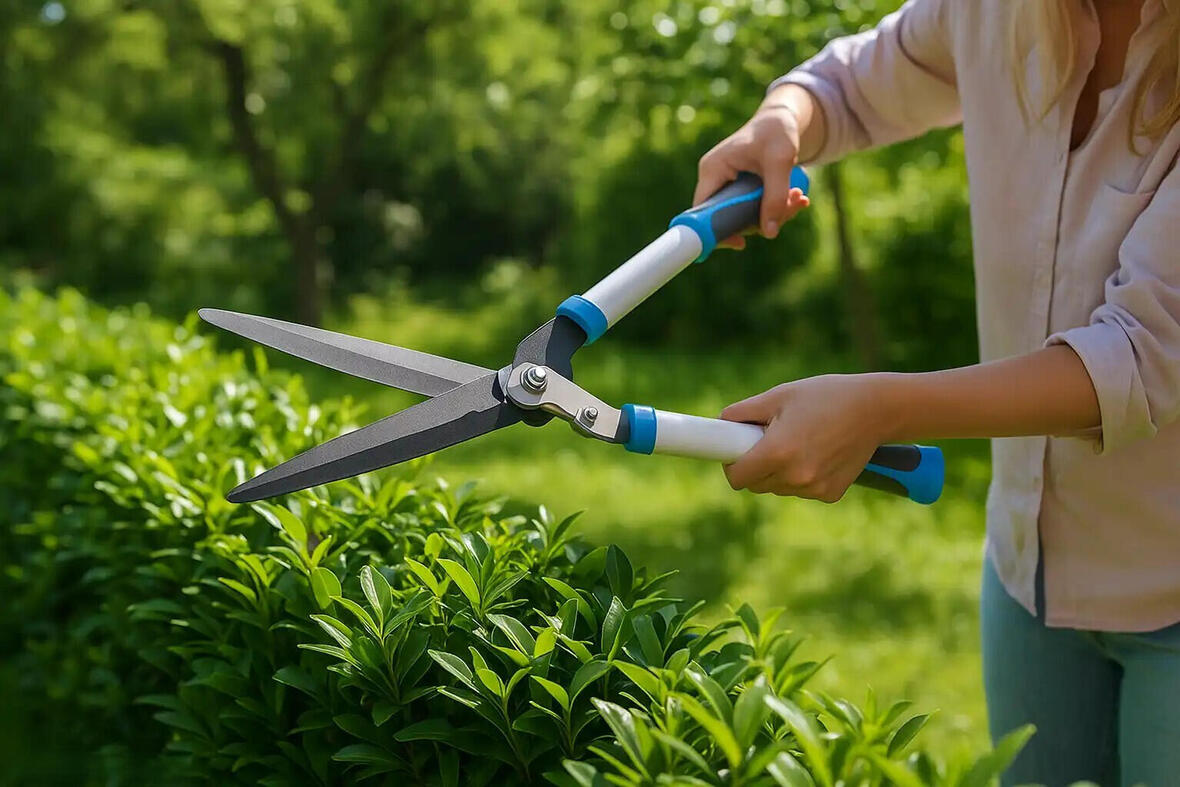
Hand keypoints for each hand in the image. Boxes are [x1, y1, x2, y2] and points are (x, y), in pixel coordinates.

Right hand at [694, 95, 812, 248]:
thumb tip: (769, 233)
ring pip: (745, 217)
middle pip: (727, 218)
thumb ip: (775, 196)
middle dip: (760, 220)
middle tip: (791, 209)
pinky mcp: (740, 191)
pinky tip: (797, 197)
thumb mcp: (780, 160)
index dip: (714, 231)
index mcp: (713, 169)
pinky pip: (754, 210)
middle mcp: (715, 180)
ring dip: (775, 213)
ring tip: (799, 197)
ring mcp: (727, 187)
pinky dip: (776, 208)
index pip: (701, 211)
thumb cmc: (778, 131)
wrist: (782, 118)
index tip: (740, 243)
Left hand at [720, 374, 894, 501]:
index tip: (736, 452)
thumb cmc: (825, 396)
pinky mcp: (830, 494)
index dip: (731, 464)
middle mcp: (795, 477)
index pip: (737, 478)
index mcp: (777, 452)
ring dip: (779, 472)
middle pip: (755, 485)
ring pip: (778, 488)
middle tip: (769, 440)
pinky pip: (802, 490)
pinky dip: (803, 476)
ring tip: (799, 441)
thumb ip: (743, 413)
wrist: (876, 409)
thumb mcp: (779, 396)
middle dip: (755, 466)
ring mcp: (814, 489)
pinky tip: (819, 452)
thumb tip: (720, 424)